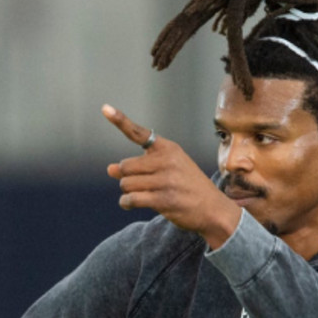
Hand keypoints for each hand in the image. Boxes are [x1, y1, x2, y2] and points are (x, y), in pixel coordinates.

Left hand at [102, 104, 240, 248]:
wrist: (213, 209)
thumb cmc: (188, 187)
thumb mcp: (168, 170)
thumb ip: (139, 167)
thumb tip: (110, 169)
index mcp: (169, 148)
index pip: (139, 133)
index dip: (120, 120)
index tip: (104, 108)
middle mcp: (168, 161)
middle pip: (126, 166)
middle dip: (126, 177)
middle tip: (138, 184)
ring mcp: (166, 181)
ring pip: (126, 184)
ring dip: (127, 192)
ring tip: (137, 196)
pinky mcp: (164, 200)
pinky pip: (131, 199)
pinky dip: (126, 202)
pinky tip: (130, 204)